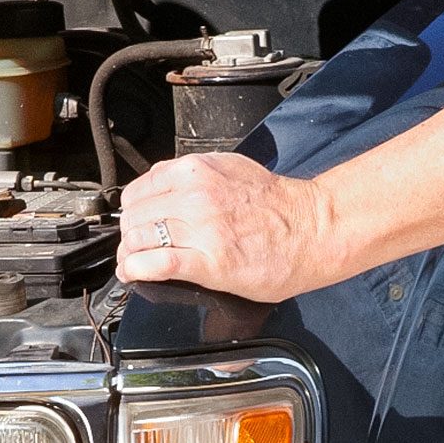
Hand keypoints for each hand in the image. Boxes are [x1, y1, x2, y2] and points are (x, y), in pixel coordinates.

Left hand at [115, 153, 339, 302]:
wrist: (313, 229)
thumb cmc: (279, 204)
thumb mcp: (231, 168)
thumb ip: (195, 173)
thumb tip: (163, 182)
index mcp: (197, 170)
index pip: (139, 190)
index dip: (133, 210)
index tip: (136, 222)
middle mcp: (195, 195)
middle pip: (134, 216)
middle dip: (130, 234)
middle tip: (136, 247)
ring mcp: (201, 228)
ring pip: (139, 239)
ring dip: (130, 254)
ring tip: (134, 263)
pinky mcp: (209, 262)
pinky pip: (155, 264)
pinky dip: (136, 270)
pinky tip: (134, 274)